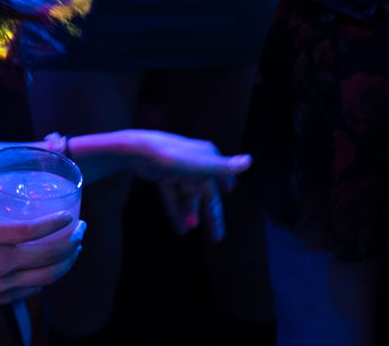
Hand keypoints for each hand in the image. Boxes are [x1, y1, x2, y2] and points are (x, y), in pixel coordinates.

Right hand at [0, 200, 83, 309]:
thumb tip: (5, 184)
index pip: (31, 231)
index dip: (56, 224)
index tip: (70, 216)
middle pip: (49, 256)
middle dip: (73, 243)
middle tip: (81, 231)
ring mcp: (3, 285)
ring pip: (49, 276)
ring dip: (68, 261)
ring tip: (75, 248)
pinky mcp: (4, 299)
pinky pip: (35, 288)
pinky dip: (48, 276)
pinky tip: (53, 265)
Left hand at [109, 129, 252, 241]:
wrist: (138, 151)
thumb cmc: (174, 156)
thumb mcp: (202, 164)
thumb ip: (225, 167)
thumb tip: (250, 160)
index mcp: (207, 156)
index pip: (221, 175)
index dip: (226, 185)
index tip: (230, 192)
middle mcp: (194, 162)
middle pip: (205, 193)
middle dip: (210, 215)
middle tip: (216, 238)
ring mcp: (177, 169)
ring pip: (187, 196)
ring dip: (190, 213)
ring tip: (190, 230)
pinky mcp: (162, 175)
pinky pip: (172, 197)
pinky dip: (175, 211)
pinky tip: (179, 228)